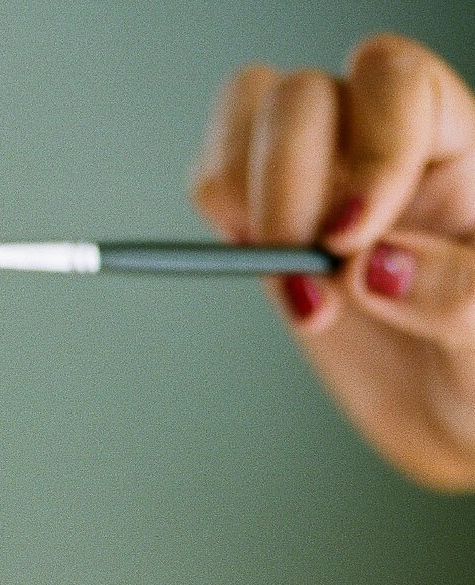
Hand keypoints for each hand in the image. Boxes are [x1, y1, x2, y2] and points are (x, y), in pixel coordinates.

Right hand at [190, 34, 474, 491]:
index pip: (396, 87)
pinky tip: (261, 270)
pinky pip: (219, 175)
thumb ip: (454, 291)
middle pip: (303, 98)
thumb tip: (374, 268)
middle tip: (310, 290)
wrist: (452, 410)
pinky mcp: (272, 220)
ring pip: (251, 109)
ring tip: (288, 283)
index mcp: (459, 144)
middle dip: (285, 192)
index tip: (350, 241)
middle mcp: (384, 143)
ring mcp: (323, 177)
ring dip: (244, 197)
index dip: (368, 152)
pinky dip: (218, 217)